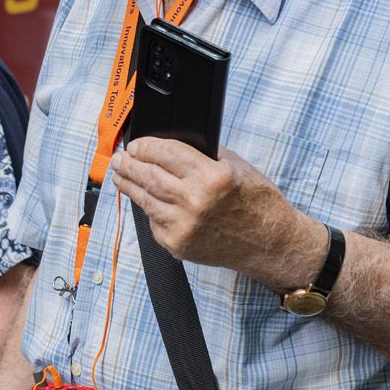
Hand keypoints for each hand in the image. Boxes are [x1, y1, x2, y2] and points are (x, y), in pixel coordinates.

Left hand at [113, 138, 316, 288]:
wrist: (269, 242)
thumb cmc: (257, 202)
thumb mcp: (235, 165)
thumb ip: (202, 154)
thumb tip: (169, 146)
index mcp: (212, 177)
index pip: (166, 153)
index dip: (146, 146)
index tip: (136, 144)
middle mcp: (195, 203)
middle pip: (149, 177)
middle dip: (129, 165)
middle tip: (119, 159)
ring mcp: (184, 227)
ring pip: (145, 201)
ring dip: (129, 186)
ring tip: (121, 176)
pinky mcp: (178, 246)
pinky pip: (155, 222)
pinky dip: (149, 209)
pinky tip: (146, 200)